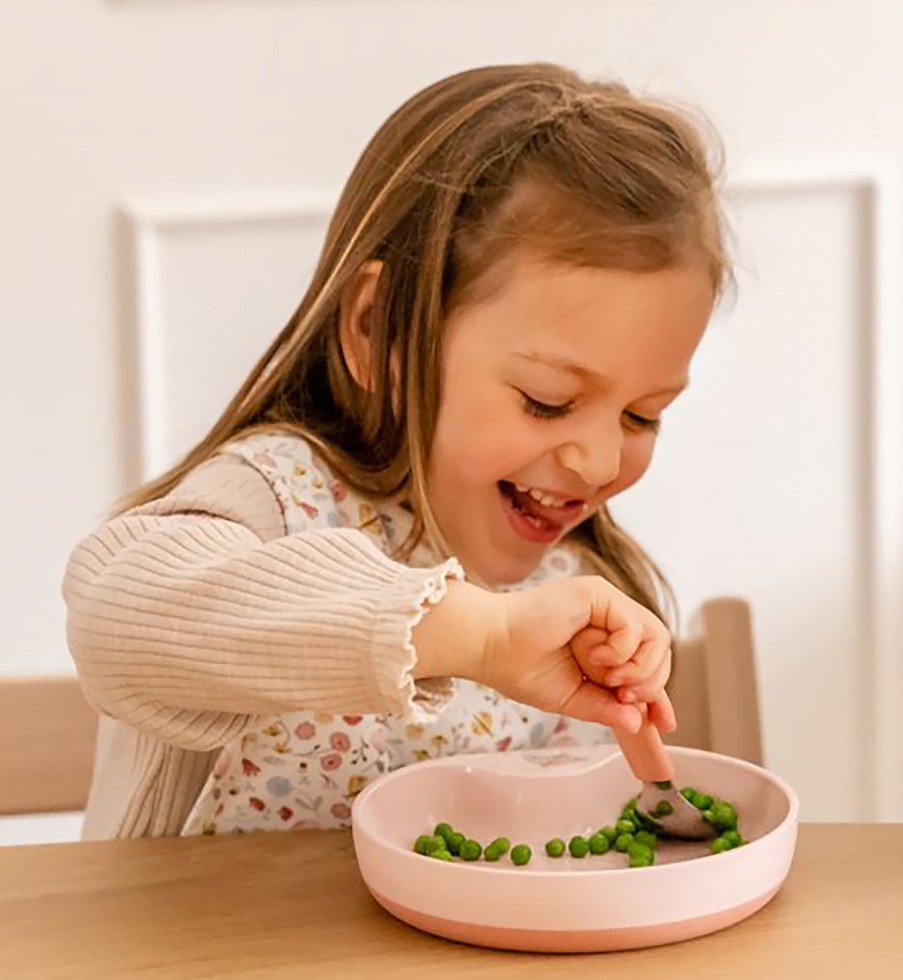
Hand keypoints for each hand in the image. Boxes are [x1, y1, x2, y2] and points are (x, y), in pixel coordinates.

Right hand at [414, 577, 674, 733]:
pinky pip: (635, 627)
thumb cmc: (517, 666)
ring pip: (657, 637)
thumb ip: (607, 707)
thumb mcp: (573, 697)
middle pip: (660, 650)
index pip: (647, 663)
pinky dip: (621, 651)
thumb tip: (639, 721)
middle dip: (649, 683)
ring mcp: (604, 602)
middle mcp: (608, 616)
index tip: (665, 723)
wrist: (489, 647)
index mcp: (602, 639)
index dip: (659, 693)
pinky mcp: (597, 593)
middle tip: (621, 696)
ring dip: (637, 668)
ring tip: (606, 676)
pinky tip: (592, 656)